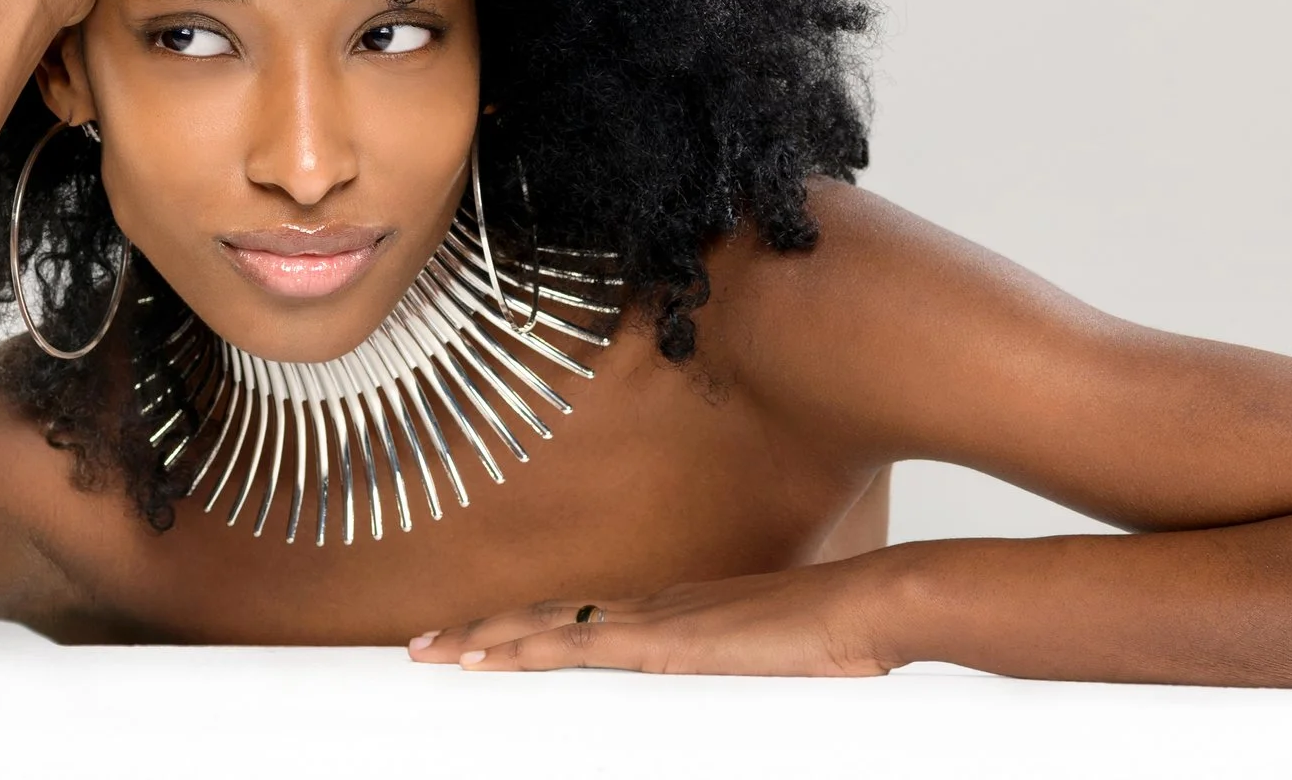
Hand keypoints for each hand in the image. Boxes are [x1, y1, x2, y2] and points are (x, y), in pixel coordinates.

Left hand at [406, 560, 896, 676]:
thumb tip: (715, 686)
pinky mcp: (666, 641)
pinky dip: (526, 650)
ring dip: (483, 639)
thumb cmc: (837, 636)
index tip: (474, 641)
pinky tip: (491, 659)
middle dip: (478, 633)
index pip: (576, 621)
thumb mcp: (766, 666)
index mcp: (671, 613)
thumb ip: (728, 674)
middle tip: (419, 646)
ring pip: (545, 626)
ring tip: (431, 651)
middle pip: (544, 618)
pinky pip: (577, 645)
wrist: (872, 605)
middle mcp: (651, 607)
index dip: (520, 632)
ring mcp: (655, 620)